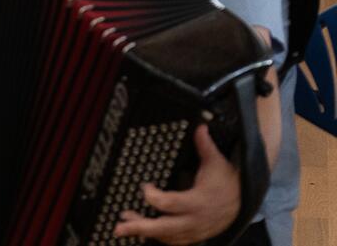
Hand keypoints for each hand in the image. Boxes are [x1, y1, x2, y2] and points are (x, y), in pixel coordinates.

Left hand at [113, 125, 240, 244]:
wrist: (242, 202)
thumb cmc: (227, 182)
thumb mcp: (217, 162)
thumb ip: (205, 146)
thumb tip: (201, 128)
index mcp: (199, 201)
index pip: (171, 203)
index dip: (154, 196)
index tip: (145, 186)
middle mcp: (195, 220)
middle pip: (164, 228)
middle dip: (141, 227)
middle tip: (120, 226)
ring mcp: (194, 231)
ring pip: (166, 236)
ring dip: (144, 231)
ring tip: (123, 225)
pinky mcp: (193, 236)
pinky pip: (173, 241)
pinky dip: (157, 237)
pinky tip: (142, 231)